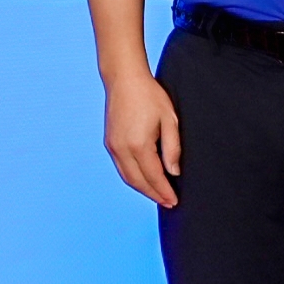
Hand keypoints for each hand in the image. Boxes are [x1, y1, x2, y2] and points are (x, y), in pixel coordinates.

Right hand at [103, 68, 181, 207]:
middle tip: (168, 203)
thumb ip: (172, 148)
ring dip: (142, 189)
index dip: (164, 191)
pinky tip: (144, 180)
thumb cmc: (150, 96)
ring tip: (158, 195)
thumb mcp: (170, 120)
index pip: (153, 176)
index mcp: (138, 144)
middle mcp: (121, 149)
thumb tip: (174, 172)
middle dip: (153, 194)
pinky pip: (121, 168)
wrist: (124, 80)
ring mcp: (112, 147)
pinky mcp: (109, 143)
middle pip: (138, 181)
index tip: (174, 201)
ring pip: (127, 177)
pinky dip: (133, 178)